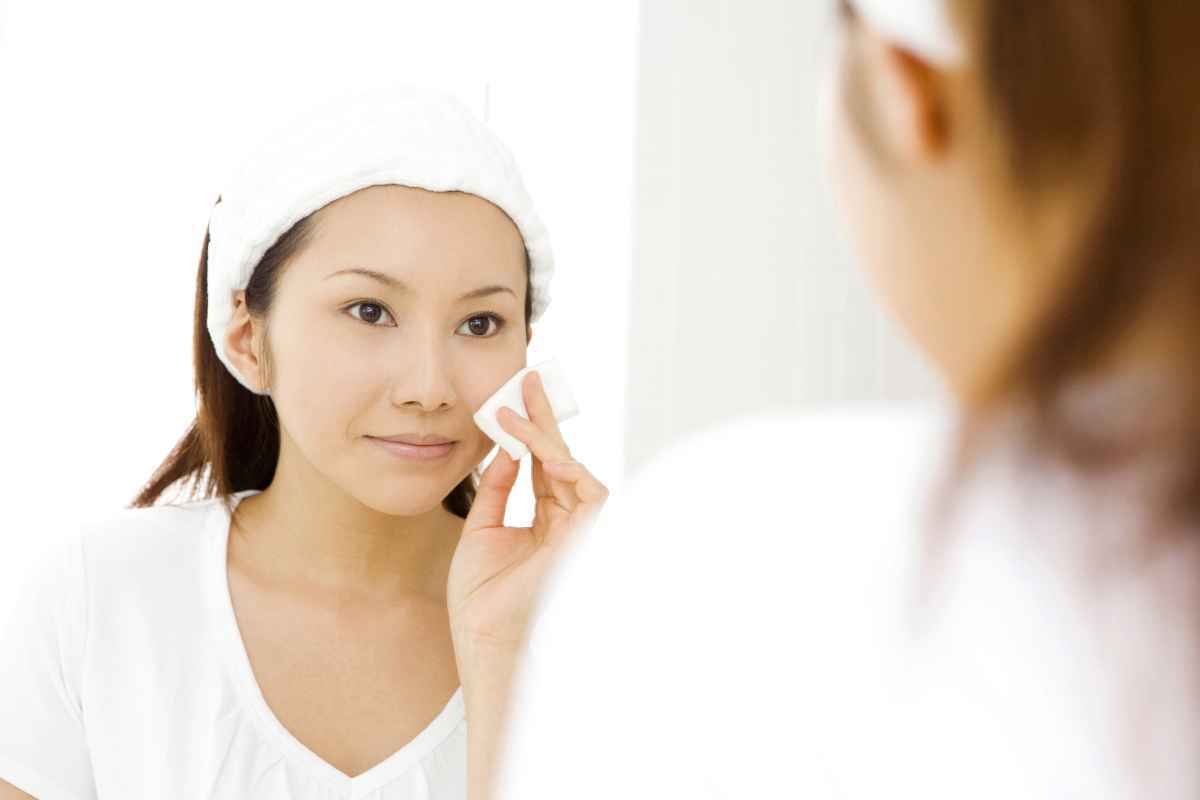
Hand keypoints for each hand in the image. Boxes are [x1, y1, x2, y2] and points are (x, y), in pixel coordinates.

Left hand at [447, 369, 608, 656]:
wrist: (483, 636)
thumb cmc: (481, 597)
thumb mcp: (481, 530)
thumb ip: (496, 489)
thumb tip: (503, 450)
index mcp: (545, 522)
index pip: (542, 466)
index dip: (529, 432)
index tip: (512, 399)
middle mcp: (567, 521)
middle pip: (559, 457)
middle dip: (543, 417)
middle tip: (526, 379)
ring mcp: (580, 528)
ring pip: (571, 466)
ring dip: (541, 436)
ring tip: (513, 414)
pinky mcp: (589, 536)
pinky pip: (586, 487)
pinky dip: (562, 464)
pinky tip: (535, 449)